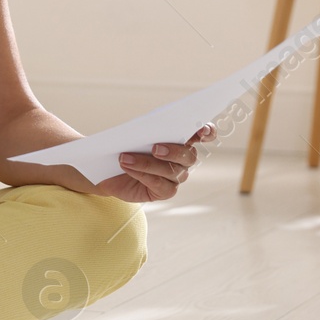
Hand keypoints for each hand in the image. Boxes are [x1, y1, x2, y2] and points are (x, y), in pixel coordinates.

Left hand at [98, 123, 214, 202]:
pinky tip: (127, 168)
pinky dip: (142, 175)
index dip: (207, 132)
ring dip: (147, 163)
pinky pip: (159, 184)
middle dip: (173, 151)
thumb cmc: (128, 150)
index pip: (204, 135)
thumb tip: (147, 128)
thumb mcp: (135, 137)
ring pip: (172, 170)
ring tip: (125, 158)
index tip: (202, 131)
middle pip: (189, 155)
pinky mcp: (166, 191)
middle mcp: (184, 159)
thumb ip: (147, 132)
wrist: (112, 173)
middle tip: (154, 148)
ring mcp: (177, 177)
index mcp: (182, 140)